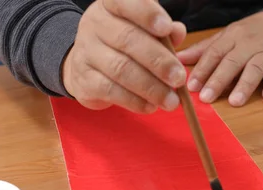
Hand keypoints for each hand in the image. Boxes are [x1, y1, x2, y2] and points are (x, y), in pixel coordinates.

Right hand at [62, 0, 186, 113]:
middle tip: (179, 78)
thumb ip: (162, 31)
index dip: (146, 13)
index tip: (166, 28)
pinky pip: (111, 91)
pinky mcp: (84, 80)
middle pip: (127, 40)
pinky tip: (151, 106)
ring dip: (150, 87)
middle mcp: (94, 24)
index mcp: (110, 6)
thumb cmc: (122, 45)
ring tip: (171, 100)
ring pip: (121, 69)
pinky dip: (135, 101)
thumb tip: (177, 32)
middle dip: (158, 61)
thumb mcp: (143, 31)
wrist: (83, 66)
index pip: (124, 2)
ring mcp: (86, 52)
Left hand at [177, 11, 262, 106]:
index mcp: (231, 37)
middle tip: (206, 98)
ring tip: (235, 102)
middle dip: (218, 80)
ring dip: (244, 85)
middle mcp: (248, 44)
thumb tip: (178, 58)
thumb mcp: (227, 36)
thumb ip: (204, 49)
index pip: (214, 53)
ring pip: (255, 68)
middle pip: (232, 62)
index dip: (202, 70)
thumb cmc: (251, 33)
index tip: (190, 86)